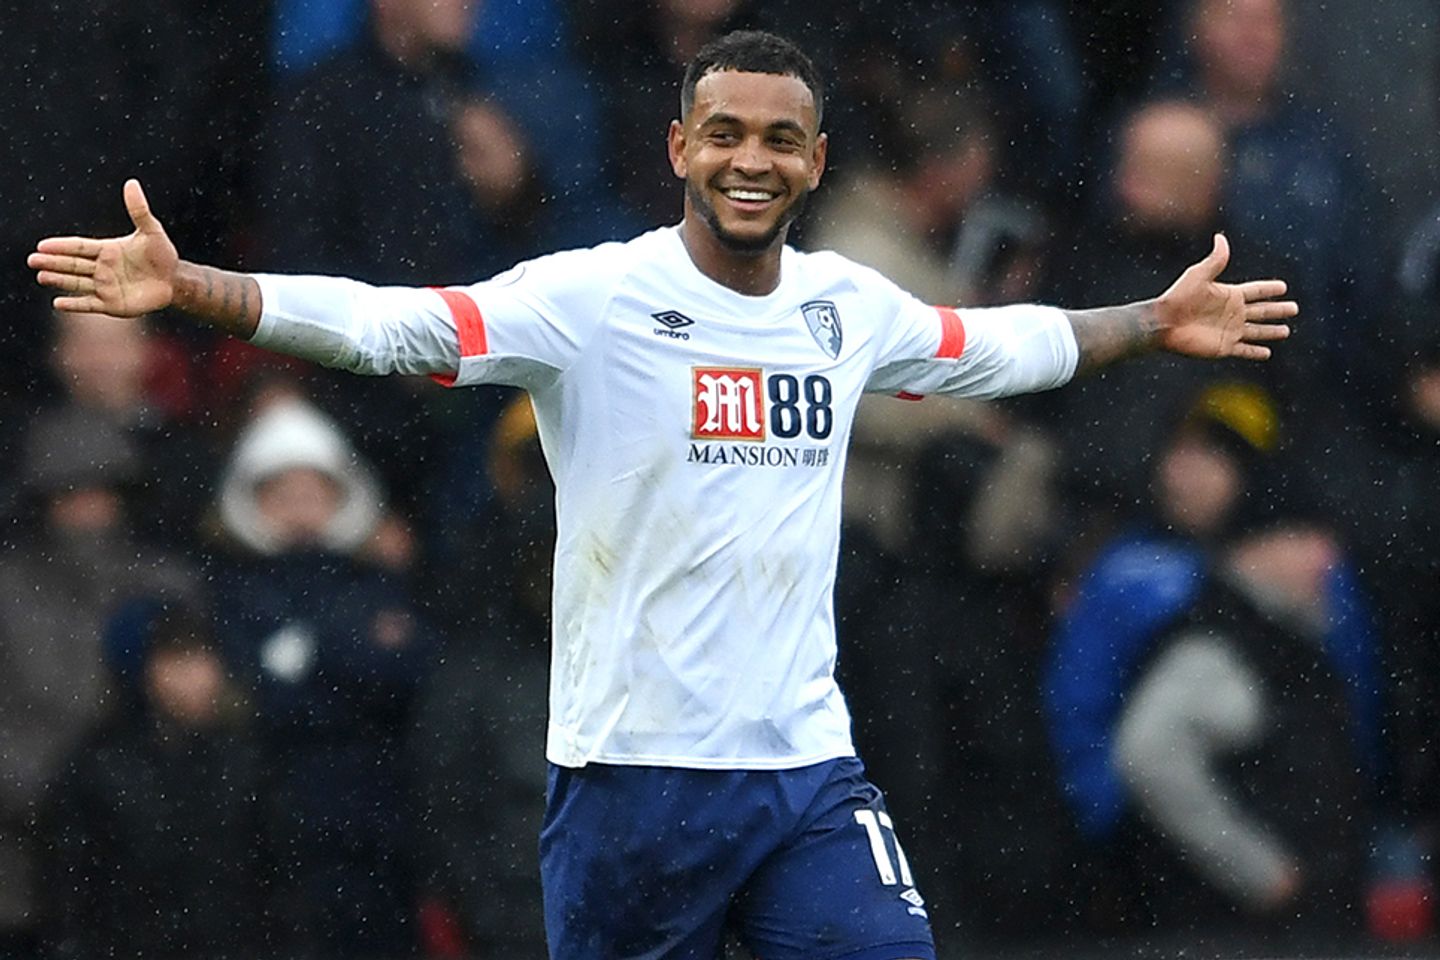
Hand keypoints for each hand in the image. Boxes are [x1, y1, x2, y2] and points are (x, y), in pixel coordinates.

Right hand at [28, 179, 177, 316]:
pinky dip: (74, 305)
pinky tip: (58, 303)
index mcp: (106, 250)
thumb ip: (139, 210)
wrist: (174, 280)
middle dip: (53, 262)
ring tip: (41, 276)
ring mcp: (105, 286)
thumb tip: (131, 183)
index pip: (79, 247)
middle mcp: (101, 268)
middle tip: (33, 260)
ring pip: (77, 283)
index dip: (62, 246)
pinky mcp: (112, 304)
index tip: (43, 245)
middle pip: (72, 264)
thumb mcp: (152, 231)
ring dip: (59, 280)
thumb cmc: (162, 254)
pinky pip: (89, 304)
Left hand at [1156, 233, 1295, 359]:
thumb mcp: (1199, 275)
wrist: (1163, 323)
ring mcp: (1229, 331)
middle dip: (1278, 310)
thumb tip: (1220, 237)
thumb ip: (1215, 260)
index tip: (1284, 287)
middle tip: (1294, 308)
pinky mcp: (1223, 347)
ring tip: (1286, 331)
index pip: (1256, 291)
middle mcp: (1232, 313)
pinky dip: (1256, 352)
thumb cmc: (1179, 297)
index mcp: (1229, 295)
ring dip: (1271, 331)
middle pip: (1262, 311)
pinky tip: (1267, 353)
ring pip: (1257, 331)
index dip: (1269, 289)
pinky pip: (1244, 350)